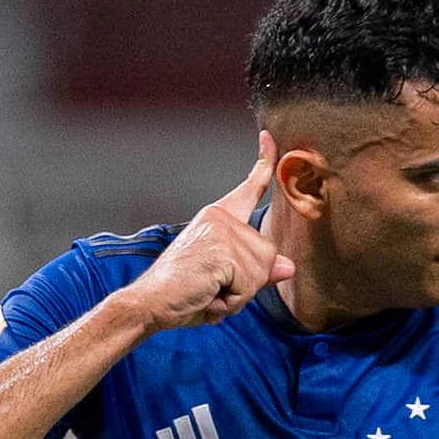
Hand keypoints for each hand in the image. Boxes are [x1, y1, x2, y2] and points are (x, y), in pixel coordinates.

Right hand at [119, 132, 295, 331]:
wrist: (150, 302)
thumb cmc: (183, 293)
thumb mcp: (226, 281)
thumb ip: (257, 271)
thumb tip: (288, 267)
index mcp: (218, 217)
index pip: (249, 187)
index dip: (264, 162)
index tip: (268, 136)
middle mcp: (221, 218)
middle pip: (268, 255)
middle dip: (248, 284)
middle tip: (213, 288)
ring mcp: (222, 232)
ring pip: (262, 272)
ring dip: (239, 294)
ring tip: (209, 292)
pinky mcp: (223, 253)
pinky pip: (249, 285)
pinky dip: (232, 301)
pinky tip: (208, 296)